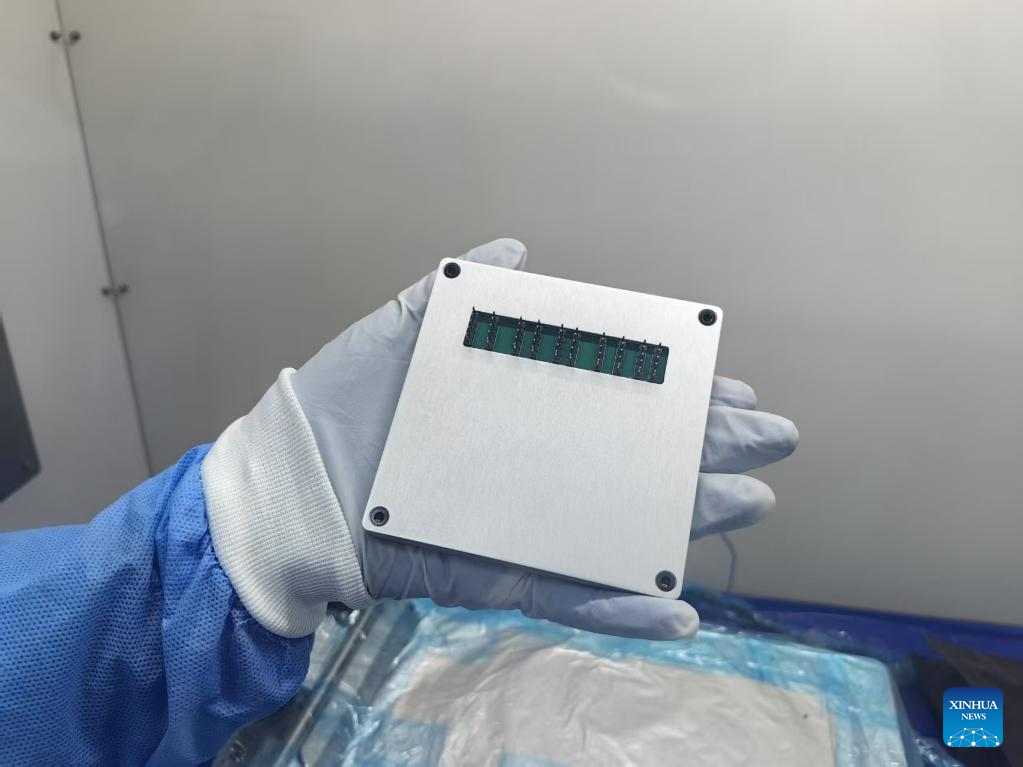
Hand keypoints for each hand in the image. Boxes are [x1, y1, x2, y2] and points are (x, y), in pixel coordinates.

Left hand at [291, 239, 797, 639]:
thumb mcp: (399, 332)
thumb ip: (456, 292)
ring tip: (745, 503)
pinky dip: (623, 612)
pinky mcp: (496, 575)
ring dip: (685, 520)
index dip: (675, 393)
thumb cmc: (342, 404)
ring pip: (619, 527)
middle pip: (633, 461)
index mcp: (522, 411)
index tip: (730, 383)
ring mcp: (522, 524)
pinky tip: (677, 612)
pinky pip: (567, 597)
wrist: (287, 488)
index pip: (617, 399)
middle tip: (770, 440)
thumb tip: (517, 245)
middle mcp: (534, 465)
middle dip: (705, 449)